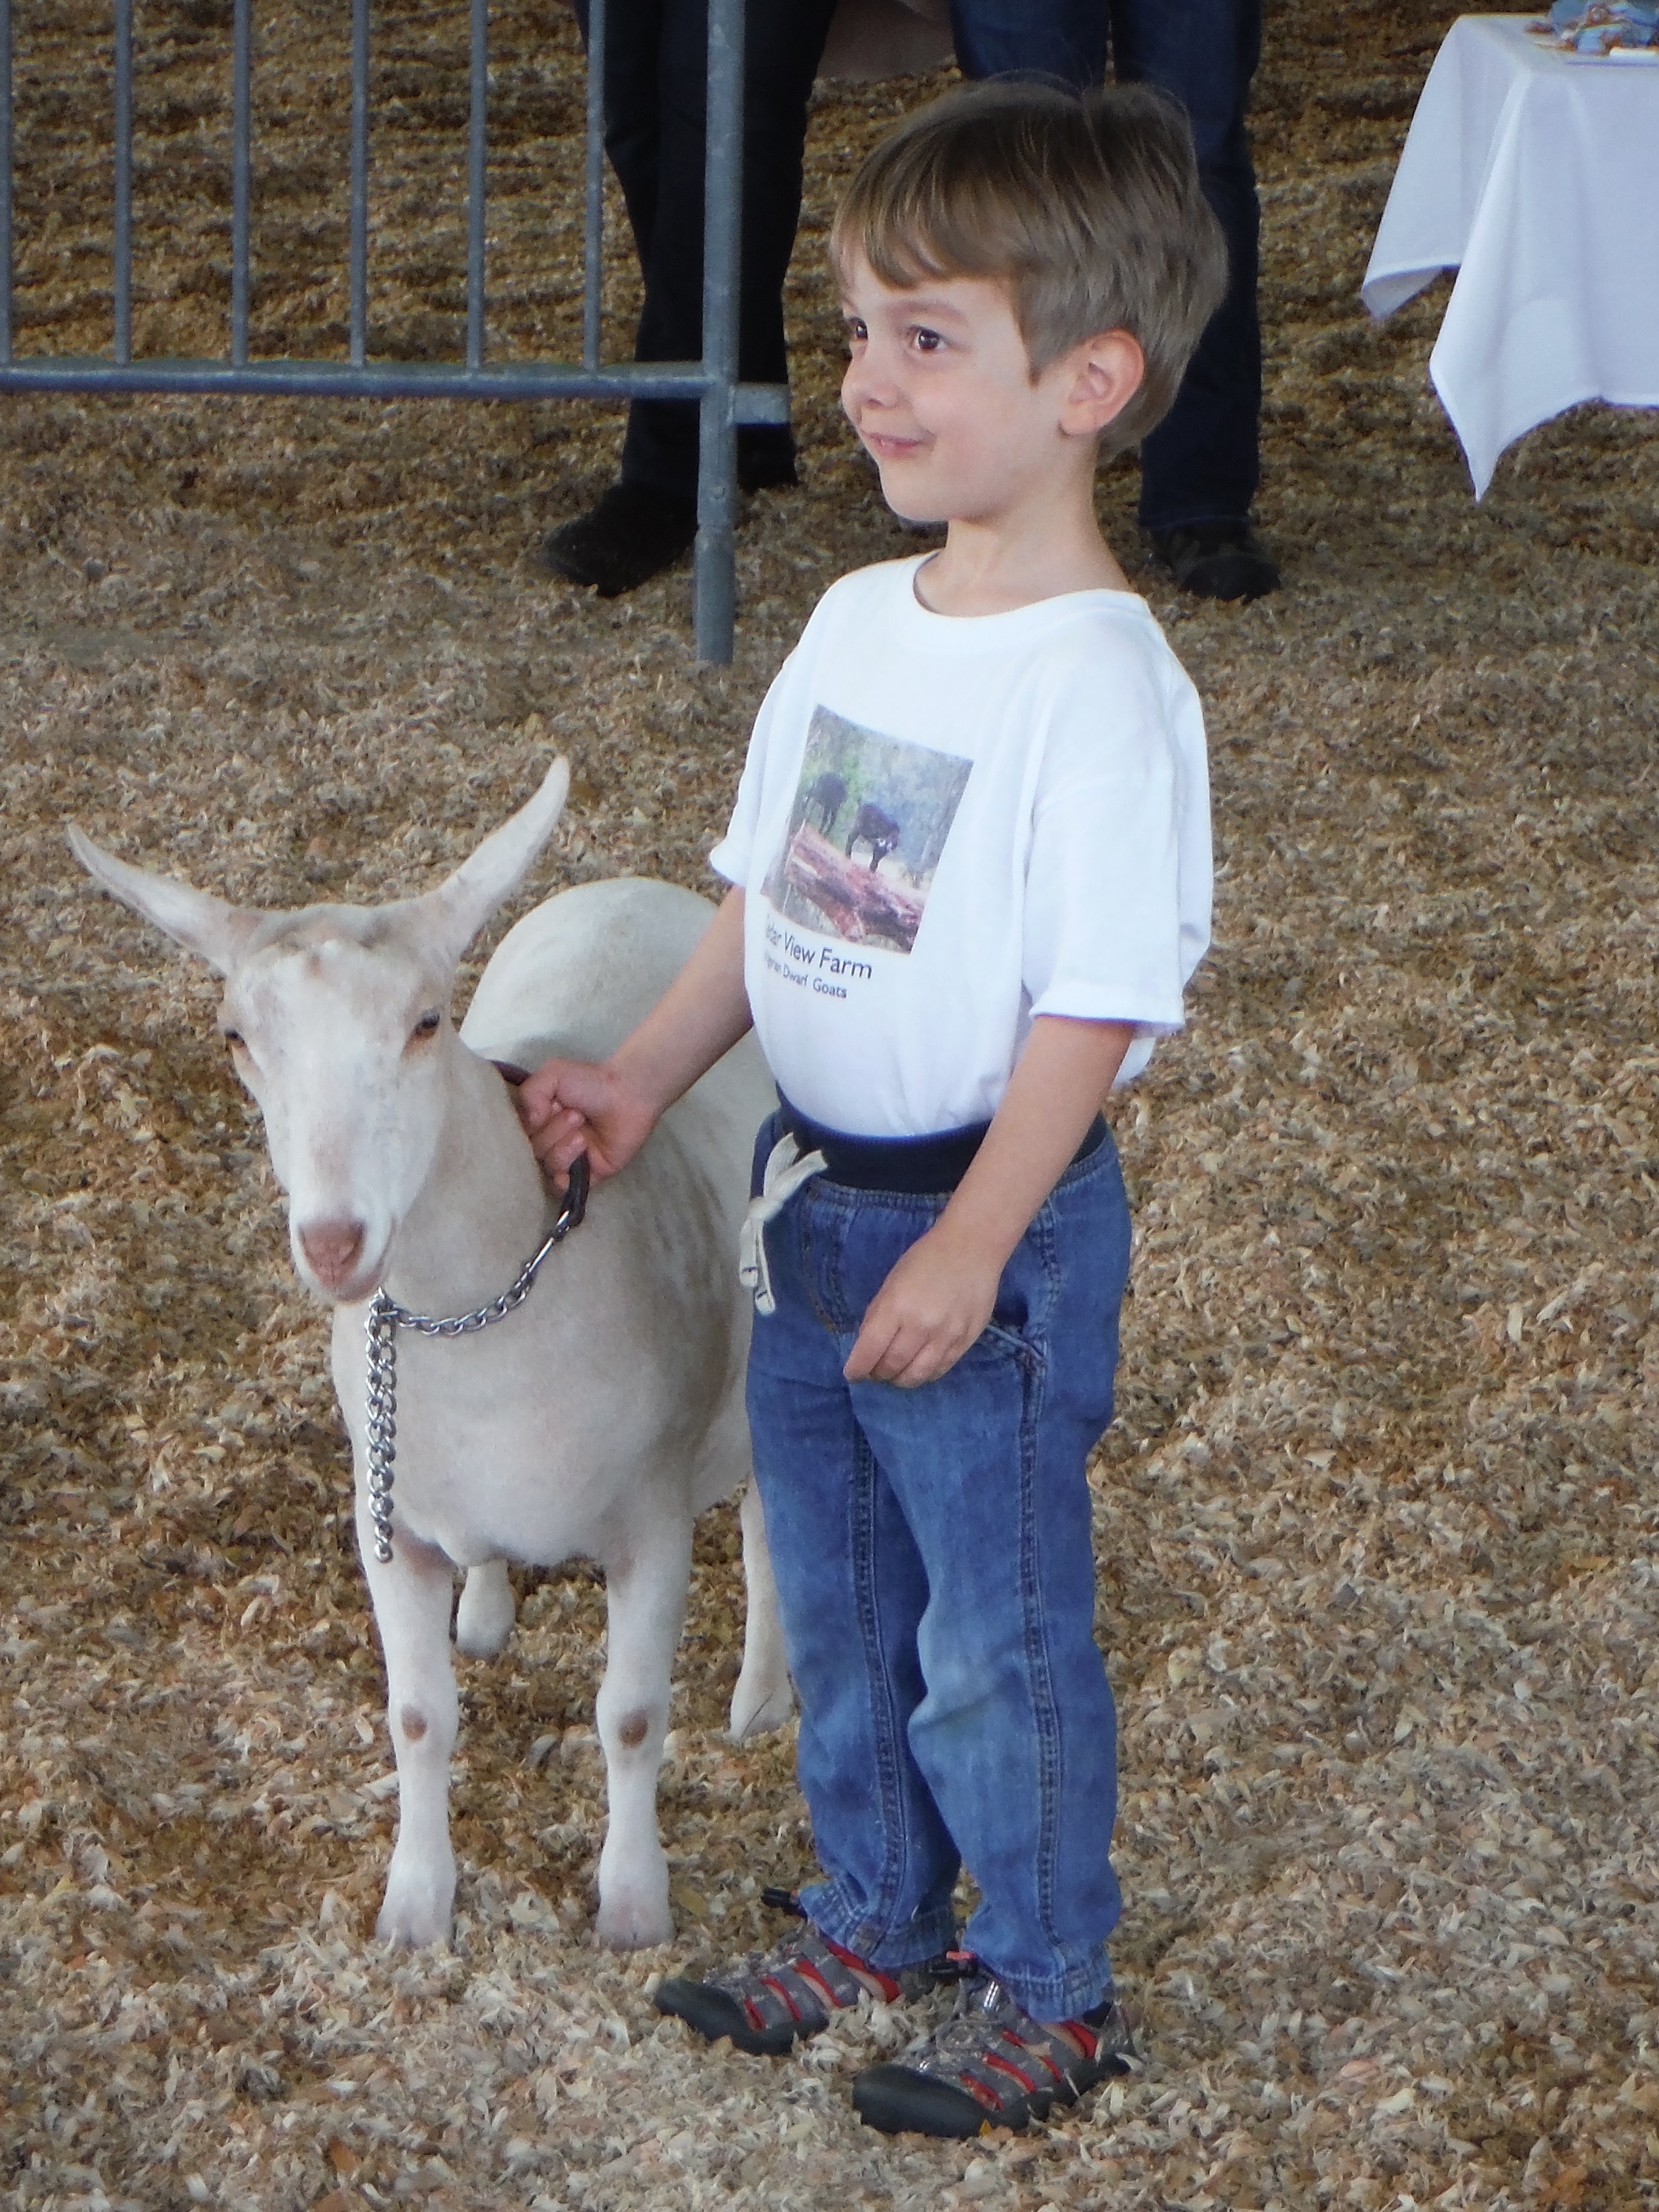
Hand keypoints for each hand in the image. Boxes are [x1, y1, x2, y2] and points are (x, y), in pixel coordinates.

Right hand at [515, 1056, 658, 1187]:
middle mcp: (550, 1140)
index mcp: (539, 1120)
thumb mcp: (553, 1075)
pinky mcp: (588, 1174)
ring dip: (563, 1148)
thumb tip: (528, 1123)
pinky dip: (562, 1180)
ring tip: (583, 1132)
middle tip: (576, 1115)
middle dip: (552, 1132)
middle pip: (533, 1151)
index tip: (551, 1108)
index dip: (531, 1126)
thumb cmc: (591, 1082)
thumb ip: (530, 1094)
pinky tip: (571, 1167)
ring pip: (548, 1166)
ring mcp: (568, 1159)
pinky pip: (563, 1186)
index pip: (518, 1135)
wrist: (628, 1093)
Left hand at [842, 1223, 1003, 1387]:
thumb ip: (878, 1314)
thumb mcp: (891, 1281)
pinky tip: (918, 1367)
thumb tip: (867, 1346)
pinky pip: (940, 1369)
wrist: (972, 1247)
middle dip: (878, 1374)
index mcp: (897, 1306)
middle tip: (874, 1372)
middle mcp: (921, 1325)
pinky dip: (924, 1374)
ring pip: (917, 1375)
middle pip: (893, 1366)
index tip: (852, 1373)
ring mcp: (946, 1336)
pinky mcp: (966, 1340)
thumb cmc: (926, 1259)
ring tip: (895, 1374)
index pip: (870, 1350)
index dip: (857, 1368)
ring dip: (900, 1380)